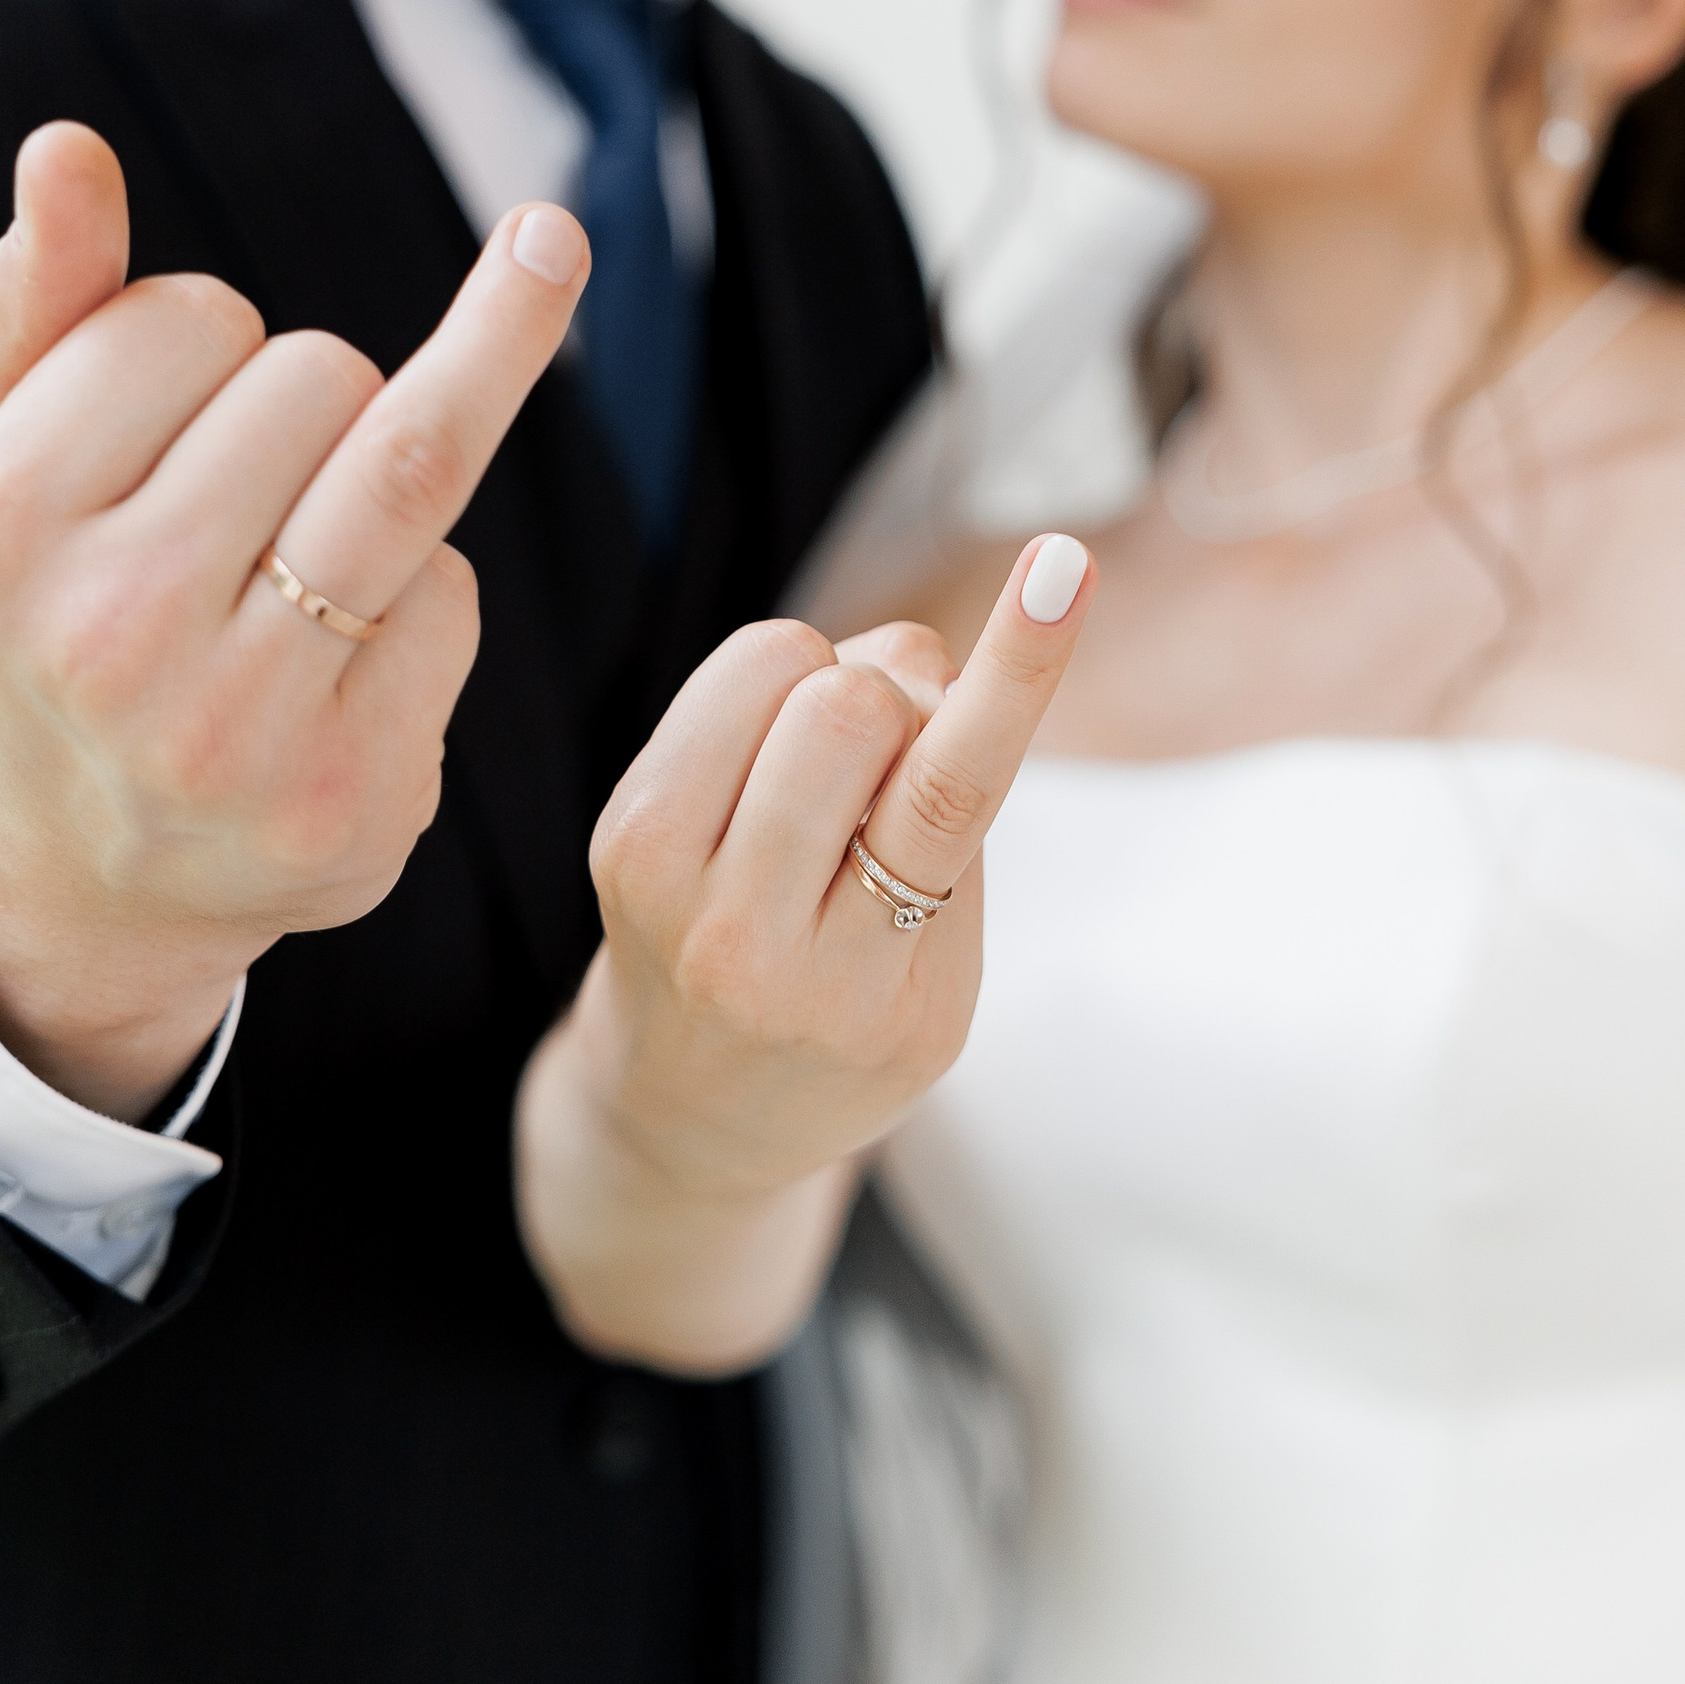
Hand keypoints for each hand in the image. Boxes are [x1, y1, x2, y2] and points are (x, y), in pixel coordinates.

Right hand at [0, 122, 587, 1120]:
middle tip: (227, 513)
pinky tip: (338, 667)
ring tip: (297, 546)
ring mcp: (237, 727)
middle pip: (320, 372)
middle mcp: (106, 634)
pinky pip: (454, 590)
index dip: (197, 348)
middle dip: (298, 407)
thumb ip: (24, 300)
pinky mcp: (353, 794)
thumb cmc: (28, 617)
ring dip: (375, 471)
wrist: (78, 870)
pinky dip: (420, 594)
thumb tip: (70, 148)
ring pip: (407, 456)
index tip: (152, 430)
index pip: (197, 314)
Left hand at [515, 533, 1091, 1367]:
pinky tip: (771, 769)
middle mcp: (763, 946)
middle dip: (900, 697)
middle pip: (851, 708)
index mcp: (876, 994)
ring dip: (833, 684)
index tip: (1062, 564)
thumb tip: (915, 664)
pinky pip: (727, 676)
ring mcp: (675, 891)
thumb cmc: (845, 1027)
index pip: (949, 799)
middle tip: (897, 760)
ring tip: (827, 770)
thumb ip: (948, 829)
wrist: (690, 1119)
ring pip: (781, 671)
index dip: (1016, 672)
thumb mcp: (938, 983)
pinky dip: (774, 689)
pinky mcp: (623, 835)